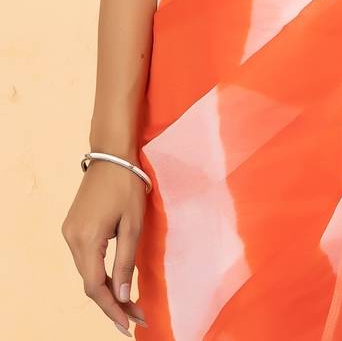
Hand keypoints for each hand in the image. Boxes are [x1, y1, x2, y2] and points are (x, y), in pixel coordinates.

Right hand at [61, 159, 148, 334]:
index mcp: (86, 239)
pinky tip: (115, 281)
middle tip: (136, 317)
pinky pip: (85, 259)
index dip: (112, 309)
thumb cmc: (127, 185)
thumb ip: (125, 260)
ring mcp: (69, 233)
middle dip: (112, 303)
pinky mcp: (72, 227)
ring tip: (130, 304)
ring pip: (87, 273)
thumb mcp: (132, 224)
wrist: (111, 154)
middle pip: (90, 283)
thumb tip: (122, 295)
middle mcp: (71, 239)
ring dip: (107, 290)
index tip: (129, 325)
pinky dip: (100, 273)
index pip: (96, 287)